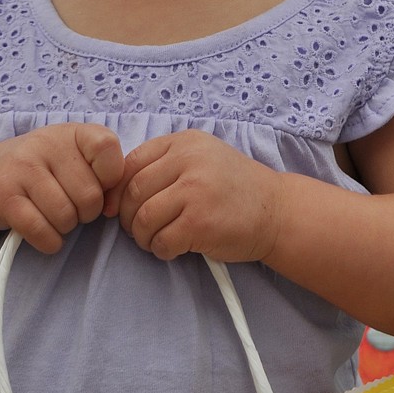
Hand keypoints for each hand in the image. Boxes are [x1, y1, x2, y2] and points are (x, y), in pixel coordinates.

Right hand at [0, 124, 124, 252]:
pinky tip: (44, 232)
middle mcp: (45, 144)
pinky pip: (41, 231)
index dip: (111, 177)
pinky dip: (49, 241)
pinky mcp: (3, 198)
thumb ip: (102, 172)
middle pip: (90, 196)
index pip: (106, 148)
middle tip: (71, 206)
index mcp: (70, 132)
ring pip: (66, 217)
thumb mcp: (73, 156)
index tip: (98, 185)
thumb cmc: (42, 169)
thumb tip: (113, 206)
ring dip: (65, 227)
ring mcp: (21, 169)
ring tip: (53, 215)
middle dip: (86, 212)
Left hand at [109, 130, 281, 264]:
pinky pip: (161, 240)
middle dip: (128, 217)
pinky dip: (161, 250)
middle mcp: (189, 161)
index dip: (118, 190)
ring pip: (143, 218)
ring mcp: (195, 191)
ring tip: (156, 240)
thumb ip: (165, 165)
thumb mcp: (202, 159)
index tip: (120, 207)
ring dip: (143, 237)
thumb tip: (117, 192)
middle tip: (139, 229)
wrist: (277, 211)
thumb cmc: (234, 189)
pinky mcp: (200, 223)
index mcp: (185, 142)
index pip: (132, 162)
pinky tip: (174, 248)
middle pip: (133, 192)